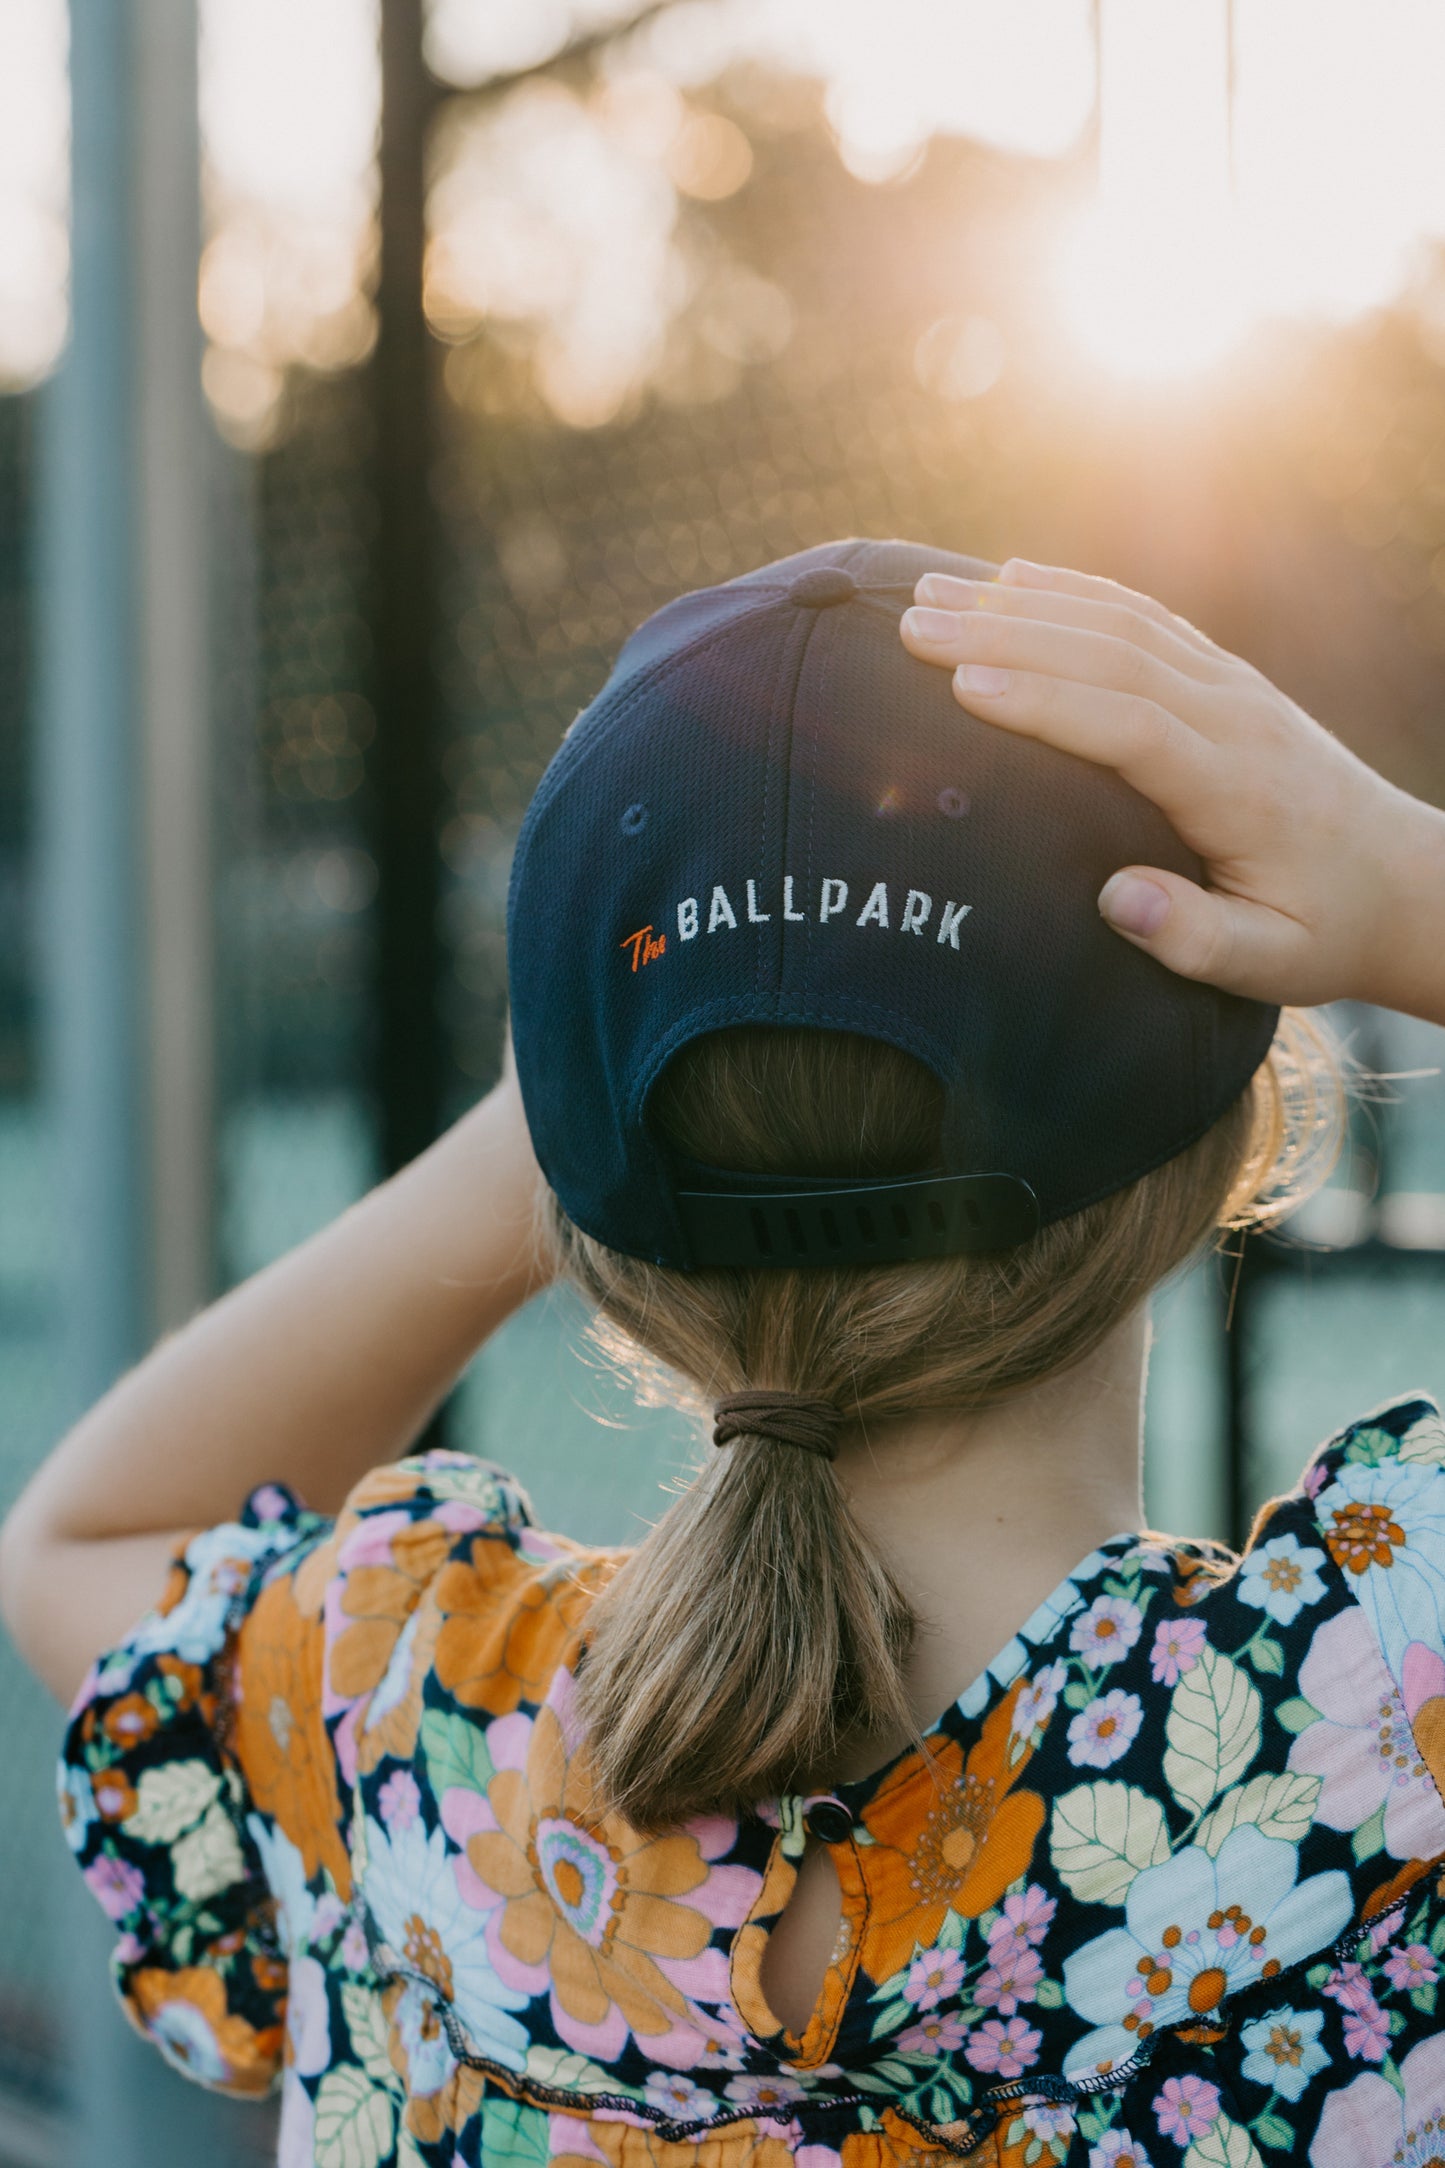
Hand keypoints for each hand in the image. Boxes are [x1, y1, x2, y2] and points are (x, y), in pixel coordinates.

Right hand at [900, 559, 1444, 1018]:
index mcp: (1237, 787)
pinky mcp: (1225, 678)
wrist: (1403, 881)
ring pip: (1120, 623)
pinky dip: (1072, 592)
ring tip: (929, 589)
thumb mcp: (1272, 963)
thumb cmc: (1324, 931)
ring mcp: (1231, 686)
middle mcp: (1234, 717)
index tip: (963, 686)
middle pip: (1111, 655)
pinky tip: (1011, 577)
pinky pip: (1141, 618)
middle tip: (911, 624)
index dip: (1046, 702)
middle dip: (1005, 633)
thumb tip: (1116, 900)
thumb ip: (1197, 940)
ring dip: (1022, 602)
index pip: (1131, 727)